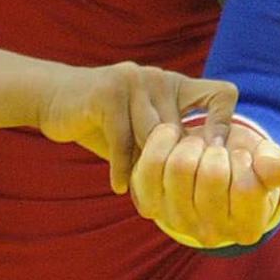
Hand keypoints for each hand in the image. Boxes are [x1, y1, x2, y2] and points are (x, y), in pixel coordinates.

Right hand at [36, 63, 240, 194]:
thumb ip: (169, 147)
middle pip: (183, 132)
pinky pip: (123, 139)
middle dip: (175, 168)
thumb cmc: (104, 122)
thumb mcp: (142, 131)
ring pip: (154, 137)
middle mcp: (160, 78)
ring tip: (147, 199)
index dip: (225, 128)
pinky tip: (119, 187)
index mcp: (176, 85)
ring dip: (148, 172)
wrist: (54, 99)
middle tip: (174, 202)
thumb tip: (206, 189)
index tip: (211, 163)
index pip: (222, 96)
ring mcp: (134, 81)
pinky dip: (121, 168)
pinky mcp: (108, 93)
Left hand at [129, 119, 279, 249]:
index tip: (241, 155)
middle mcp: (211, 234)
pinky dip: (163, 140)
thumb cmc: (242, 164)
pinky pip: (150, 165)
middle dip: (217, 149)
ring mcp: (177, 221)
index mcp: (247, 228)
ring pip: (180, 167)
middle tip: (217, 147)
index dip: (244, 160)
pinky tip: (174, 135)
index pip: (247, 188)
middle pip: (212, 175)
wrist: (205, 167)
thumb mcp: (265, 162)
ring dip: (191, 143)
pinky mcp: (149, 204)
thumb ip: (274, 165)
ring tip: (198, 144)